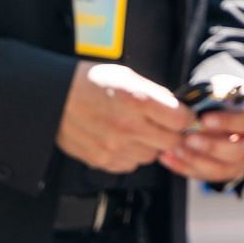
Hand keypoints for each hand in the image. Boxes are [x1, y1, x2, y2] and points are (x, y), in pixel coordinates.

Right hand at [57, 62, 192, 173]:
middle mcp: (128, 126)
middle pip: (171, 142)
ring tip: (140, 132)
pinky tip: (124, 141)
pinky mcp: (101, 160)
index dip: (188, 118)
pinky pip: (129, 165)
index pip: (181, 119)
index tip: (186, 116)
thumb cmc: (89, 82)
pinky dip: (131, 156)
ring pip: (151, 156)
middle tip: (167, 126)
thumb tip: (178, 107)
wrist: (55, 97)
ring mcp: (114, 146)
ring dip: (151, 146)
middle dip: (173, 134)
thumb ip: (155, 94)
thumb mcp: (129, 77)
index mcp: (138, 100)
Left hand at [160, 78, 243, 182]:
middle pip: (238, 151)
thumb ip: (217, 95)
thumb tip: (199, 104)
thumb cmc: (229, 96)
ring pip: (223, 169)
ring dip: (196, 161)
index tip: (204, 119)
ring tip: (175, 150)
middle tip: (187, 138)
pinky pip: (208, 176)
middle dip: (210, 146)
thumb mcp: (227, 87)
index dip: (227, 122)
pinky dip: (186, 168)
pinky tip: (169, 158)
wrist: (233, 110)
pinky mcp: (232, 173)